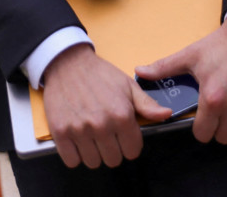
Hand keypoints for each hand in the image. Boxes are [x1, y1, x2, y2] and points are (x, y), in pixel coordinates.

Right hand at [41, 44, 170, 168]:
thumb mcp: (128, 85)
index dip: (129, 144)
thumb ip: (147, 104)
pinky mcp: (60, 132)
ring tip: (91, 134)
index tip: (123, 135)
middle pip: (113, 160)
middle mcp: (101, 125)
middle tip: (106, 133)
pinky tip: (78, 139)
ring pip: (93, 162)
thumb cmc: (99, 74)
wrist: (67, 63)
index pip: (132, 151)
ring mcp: (79, 130)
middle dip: (112, 149)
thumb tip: (166, 114)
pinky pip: (72, 161)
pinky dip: (75, 154)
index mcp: (121, 115)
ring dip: (93, 152)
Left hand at [136, 10, 226, 144]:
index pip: (202, 134)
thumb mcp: (191, 55)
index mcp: (212, 98)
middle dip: (219, 127)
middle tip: (219, 112)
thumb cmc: (221, 43)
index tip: (203, 117)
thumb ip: (164, 68)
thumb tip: (140, 72)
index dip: (201, 126)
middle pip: (223, 138)